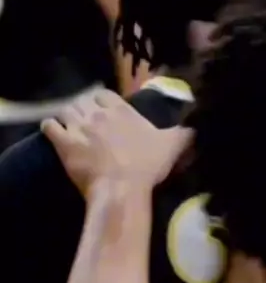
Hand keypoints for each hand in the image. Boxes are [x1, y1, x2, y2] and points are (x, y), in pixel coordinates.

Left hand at [41, 89, 191, 197]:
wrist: (122, 188)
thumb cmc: (148, 166)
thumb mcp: (174, 145)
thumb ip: (186, 132)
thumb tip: (198, 125)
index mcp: (121, 109)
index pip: (104, 93)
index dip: (101, 100)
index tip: (102, 109)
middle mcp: (97, 113)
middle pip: (82, 100)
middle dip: (82, 108)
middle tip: (86, 120)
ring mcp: (78, 127)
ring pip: (65, 110)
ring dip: (66, 116)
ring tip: (69, 125)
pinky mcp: (63, 143)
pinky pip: (50, 126)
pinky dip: (50, 127)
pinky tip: (53, 132)